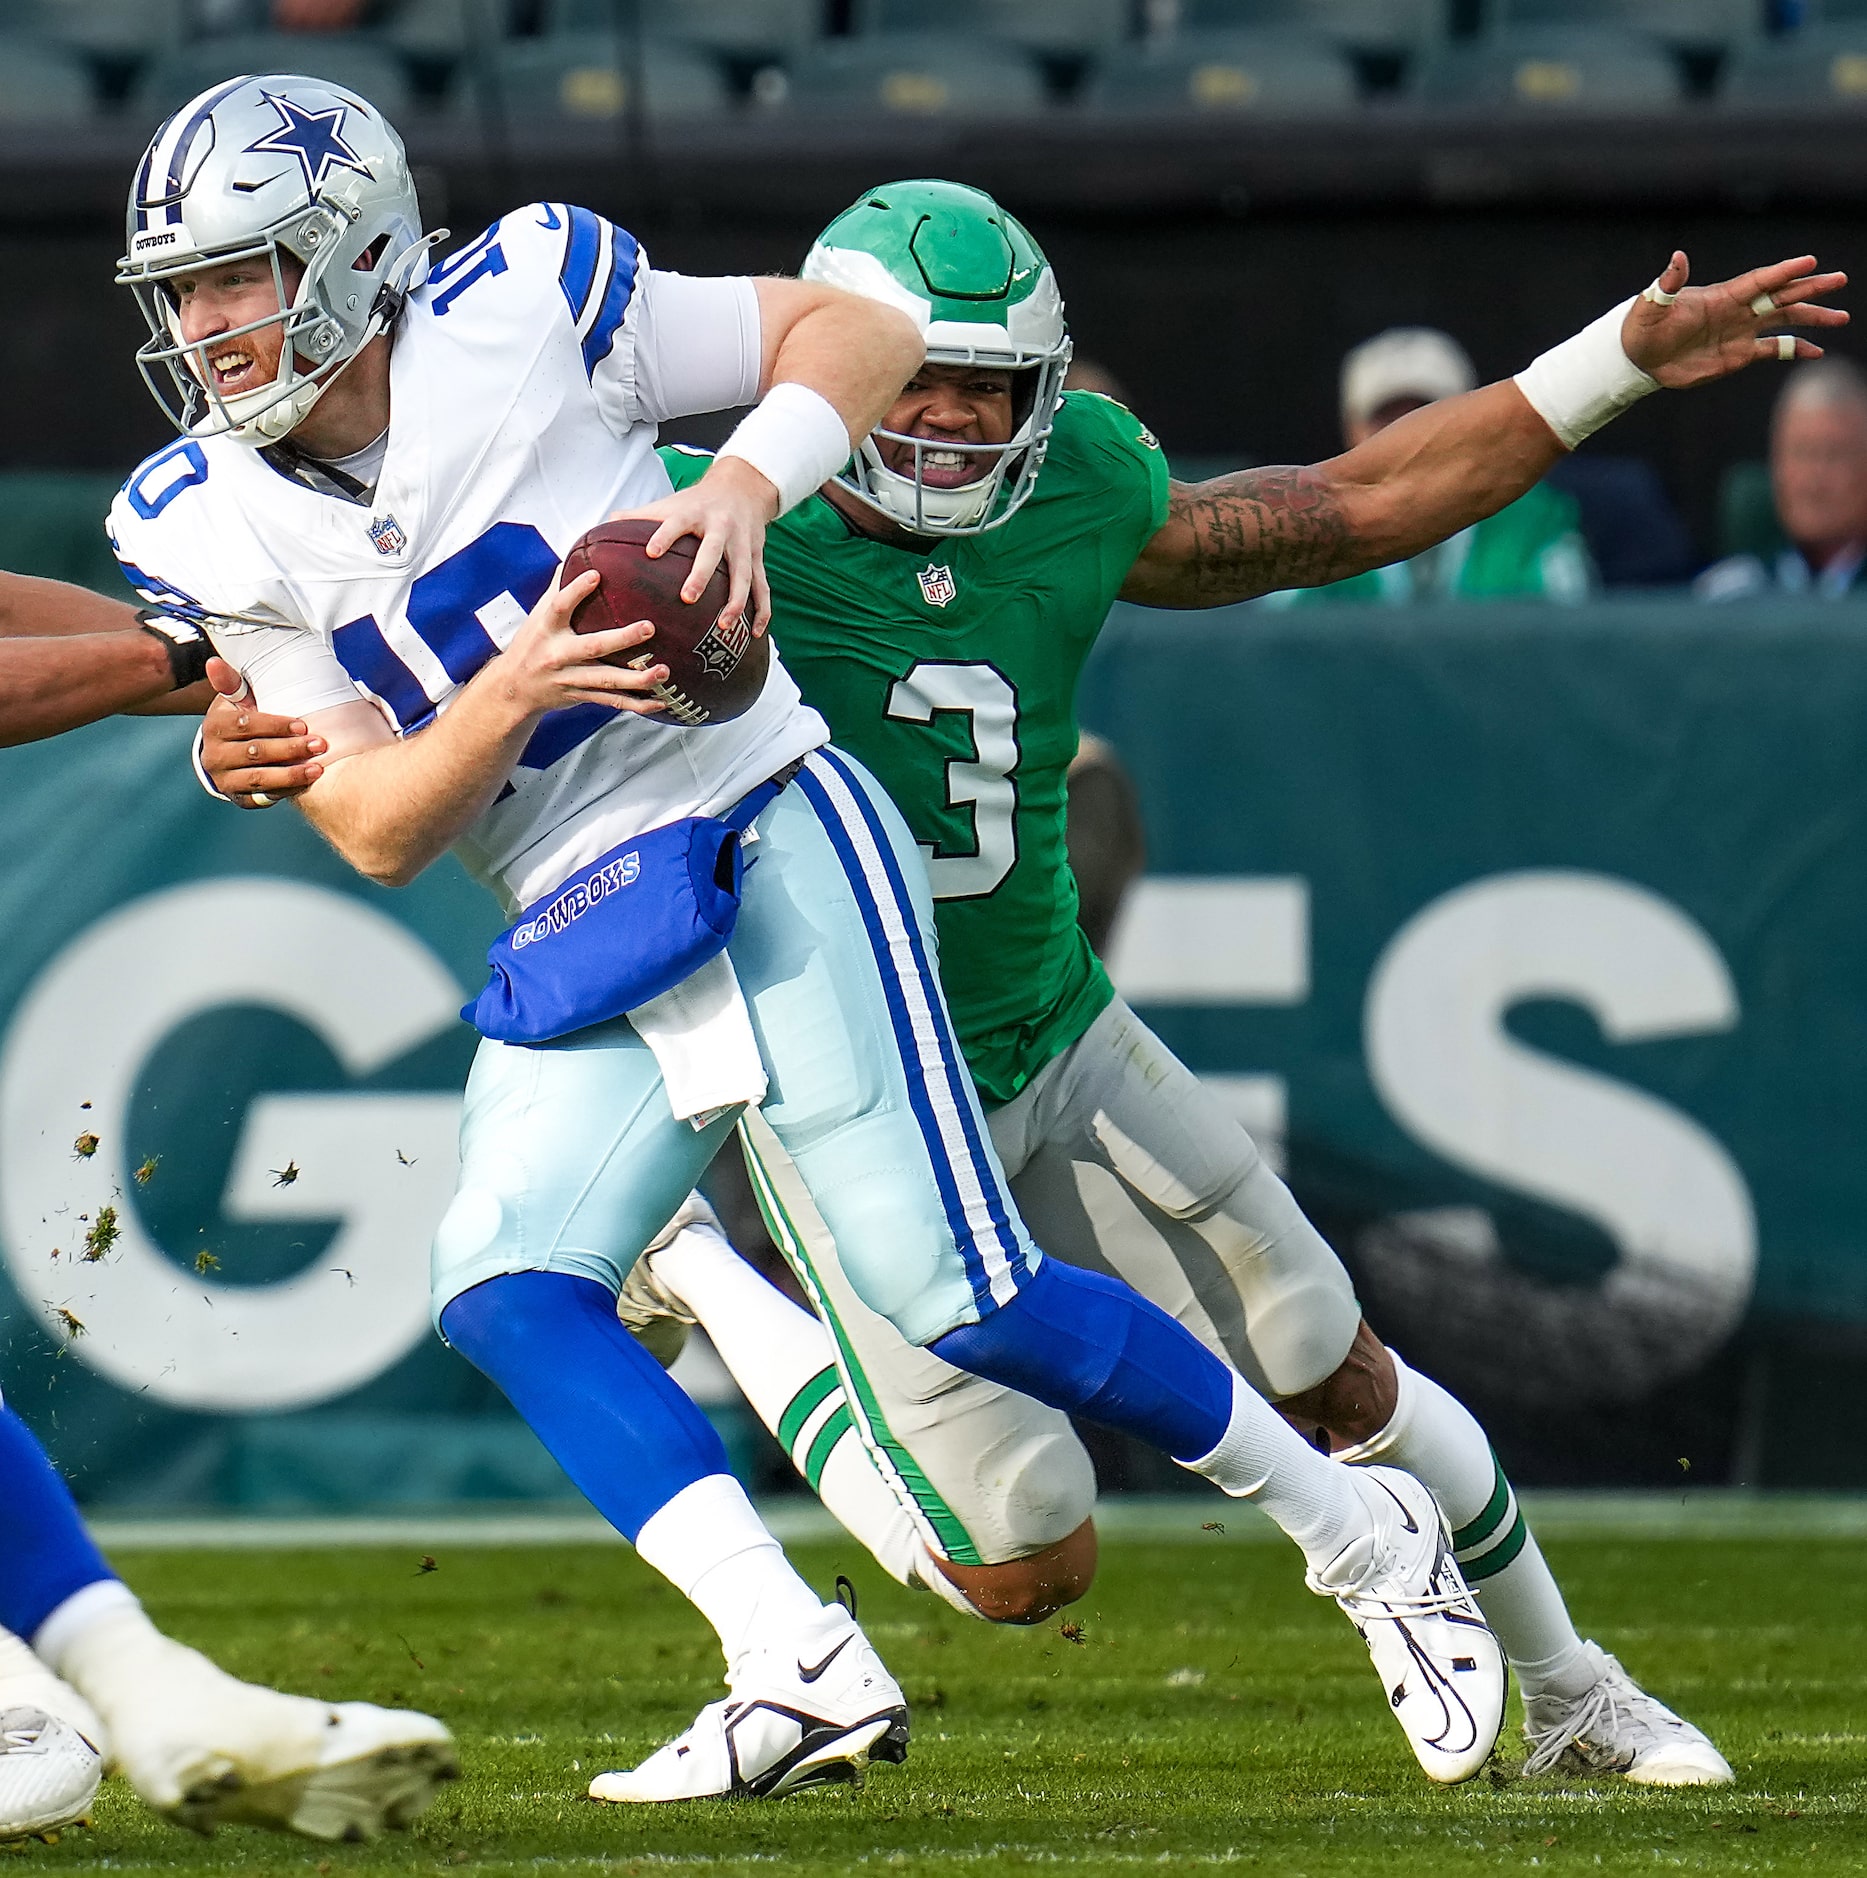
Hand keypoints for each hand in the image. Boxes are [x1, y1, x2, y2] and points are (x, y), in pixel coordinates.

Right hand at [201, 657, 325, 806]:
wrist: (230, 755)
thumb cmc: (242, 721)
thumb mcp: (237, 701)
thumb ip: (232, 684)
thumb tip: (214, 662)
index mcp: (214, 727)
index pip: (245, 725)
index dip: (276, 725)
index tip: (303, 724)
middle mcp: (214, 756)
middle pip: (254, 752)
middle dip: (290, 749)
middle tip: (320, 744)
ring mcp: (225, 780)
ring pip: (260, 778)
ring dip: (291, 774)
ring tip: (318, 768)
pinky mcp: (239, 798)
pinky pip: (263, 798)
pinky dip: (286, 791)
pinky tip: (306, 783)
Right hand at [491, 565, 670, 718]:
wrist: (514, 688)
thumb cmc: (532, 644)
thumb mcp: (538, 615)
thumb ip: (559, 587)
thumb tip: (579, 551)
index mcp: (546, 629)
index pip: (559, 606)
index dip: (575, 590)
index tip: (595, 575)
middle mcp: (558, 655)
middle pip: (593, 647)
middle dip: (622, 639)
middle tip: (649, 627)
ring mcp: (571, 679)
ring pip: (607, 680)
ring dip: (638, 678)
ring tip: (664, 671)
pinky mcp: (582, 696)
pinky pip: (613, 702)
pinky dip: (638, 704)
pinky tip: (661, 702)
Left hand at [609, 456, 776, 635]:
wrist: (742, 488)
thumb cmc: (697, 502)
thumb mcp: (670, 503)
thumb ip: (638, 516)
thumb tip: (602, 526)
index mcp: (694, 513)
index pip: (676, 523)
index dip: (664, 536)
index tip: (651, 553)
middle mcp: (721, 528)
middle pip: (713, 552)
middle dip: (702, 574)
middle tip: (688, 598)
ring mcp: (743, 545)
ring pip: (743, 574)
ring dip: (735, 600)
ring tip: (723, 626)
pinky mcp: (757, 558)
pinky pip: (763, 588)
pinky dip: (761, 611)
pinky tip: (755, 633)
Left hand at [1623, 251, 1847, 388]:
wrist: (1638, 358)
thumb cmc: (1642, 327)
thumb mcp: (1651, 305)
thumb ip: (1668, 284)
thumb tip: (1677, 258)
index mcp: (1721, 296)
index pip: (1759, 281)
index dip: (1782, 272)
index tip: (1810, 262)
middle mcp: (1738, 311)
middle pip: (1780, 296)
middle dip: (1810, 288)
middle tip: (1840, 280)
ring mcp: (1741, 332)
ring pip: (1785, 320)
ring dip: (1812, 317)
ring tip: (1841, 317)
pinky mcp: (1738, 355)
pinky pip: (1774, 350)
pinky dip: (1796, 349)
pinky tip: (1817, 351)